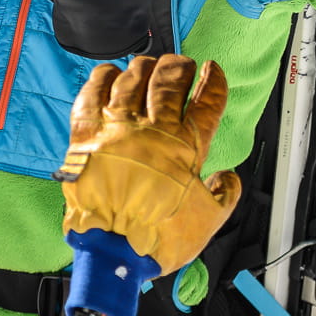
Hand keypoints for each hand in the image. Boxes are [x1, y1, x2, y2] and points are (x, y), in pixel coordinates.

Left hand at [59, 54, 240, 274]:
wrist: (111, 251)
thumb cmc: (157, 239)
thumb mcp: (207, 222)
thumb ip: (224, 195)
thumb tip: (229, 178)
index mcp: (186, 149)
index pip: (207, 102)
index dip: (213, 81)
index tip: (212, 70)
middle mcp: (154, 131)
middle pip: (169, 81)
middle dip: (178, 66)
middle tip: (180, 64)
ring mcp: (118, 128)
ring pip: (133, 78)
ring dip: (144, 67)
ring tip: (148, 66)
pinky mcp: (87, 133)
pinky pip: (93, 91)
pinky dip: (104, 77)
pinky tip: (111, 74)